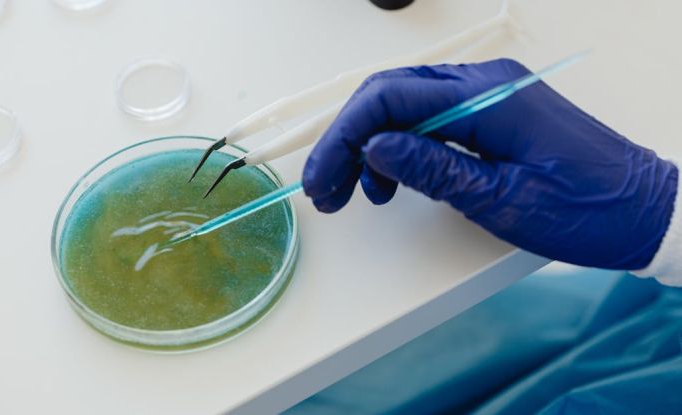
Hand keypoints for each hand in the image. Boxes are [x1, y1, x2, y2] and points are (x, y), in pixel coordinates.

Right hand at [302, 59, 677, 268]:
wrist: (645, 212)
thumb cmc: (586, 210)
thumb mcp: (501, 199)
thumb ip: (432, 169)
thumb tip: (374, 148)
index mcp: (487, 96)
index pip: (391, 97)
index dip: (346, 137)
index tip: (324, 176)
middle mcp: (484, 83)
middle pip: (391, 95)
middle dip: (350, 141)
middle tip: (328, 188)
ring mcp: (489, 95)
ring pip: (405, 107)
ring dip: (371, 147)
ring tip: (359, 194)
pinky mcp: (492, 114)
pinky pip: (431, 120)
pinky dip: (402, 149)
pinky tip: (393, 183)